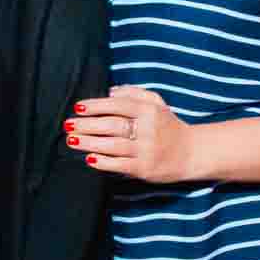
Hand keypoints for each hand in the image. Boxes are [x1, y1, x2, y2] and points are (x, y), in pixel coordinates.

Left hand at [68, 88, 193, 181]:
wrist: (191, 153)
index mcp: (149, 110)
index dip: (96, 105)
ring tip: (72, 140)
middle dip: (87, 125)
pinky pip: (120, 165)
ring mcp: (146, 149)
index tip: (77, 107)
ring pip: (113, 145)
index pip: (118, 104)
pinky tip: (89, 159)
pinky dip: (103, 162)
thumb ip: (135, 93)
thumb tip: (110, 90)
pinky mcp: (145, 168)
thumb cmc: (168, 126)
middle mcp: (148, 129)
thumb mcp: (157, 103)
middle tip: (67, 125)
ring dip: (89, 143)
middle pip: (112, 125)